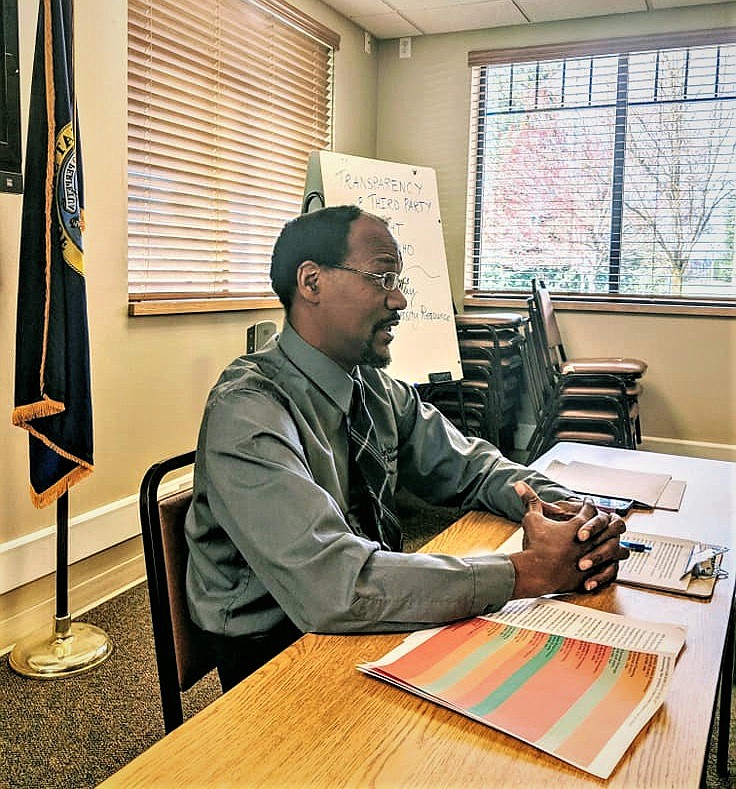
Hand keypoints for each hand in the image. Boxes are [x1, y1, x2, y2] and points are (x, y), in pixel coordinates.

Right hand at [509, 482, 628, 598]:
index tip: (588, 503)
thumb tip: (520, 485)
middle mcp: (590, 541)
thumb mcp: (532, 519)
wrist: (535, 572)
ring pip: (614, 550)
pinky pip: (608, 572)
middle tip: (607, 520)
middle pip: (608, 526)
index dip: (588, 505)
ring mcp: (592, 559)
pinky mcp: (591, 575)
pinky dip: (608, 569)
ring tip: (613, 545)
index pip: (589, 509)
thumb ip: (530, 500)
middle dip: (607, 523)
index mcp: (578, 525)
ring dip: (613, 547)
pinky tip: (607, 567)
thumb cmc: (534, 545)